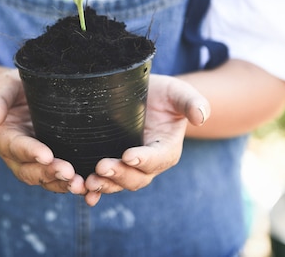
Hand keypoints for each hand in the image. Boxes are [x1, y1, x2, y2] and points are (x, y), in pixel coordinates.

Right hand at [0, 69, 86, 194]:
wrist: (24, 94)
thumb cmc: (13, 87)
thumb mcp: (3, 85)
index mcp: (2, 137)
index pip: (15, 147)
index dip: (30, 152)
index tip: (47, 156)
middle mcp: (15, 156)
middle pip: (29, 171)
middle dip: (48, 174)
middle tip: (69, 173)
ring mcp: (33, 163)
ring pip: (44, 180)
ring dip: (61, 184)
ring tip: (80, 185)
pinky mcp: (49, 164)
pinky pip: (57, 179)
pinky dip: (70, 185)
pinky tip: (87, 188)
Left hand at [83, 74, 208, 205]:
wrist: (146, 96)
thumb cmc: (166, 94)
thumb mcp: (180, 93)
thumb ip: (192, 103)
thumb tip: (201, 117)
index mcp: (167, 149)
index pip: (158, 159)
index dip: (144, 159)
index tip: (128, 155)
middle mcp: (149, 164)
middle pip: (137, 177)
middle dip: (120, 175)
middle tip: (101, 167)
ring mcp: (130, 167)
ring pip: (119, 183)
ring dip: (105, 185)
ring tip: (89, 182)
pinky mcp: (114, 165)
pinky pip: (105, 183)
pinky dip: (96, 191)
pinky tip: (82, 191)